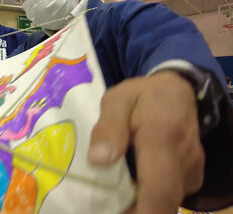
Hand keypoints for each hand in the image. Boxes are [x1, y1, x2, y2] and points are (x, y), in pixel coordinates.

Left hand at [88, 71, 203, 213]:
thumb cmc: (141, 95)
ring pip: (169, 198)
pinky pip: (174, 192)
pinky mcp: (194, 172)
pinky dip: (153, 195)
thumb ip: (108, 126)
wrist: (176, 90)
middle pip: (166, 200)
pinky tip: (134, 186)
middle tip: (110, 207)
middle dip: (138, 211)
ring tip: (116, 196)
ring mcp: (192, 166)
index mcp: (161, 135)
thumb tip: (99, 160)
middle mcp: (183, 156)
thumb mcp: (116, 100)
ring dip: (144, 203)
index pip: (160, 187)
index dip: (145, 212)